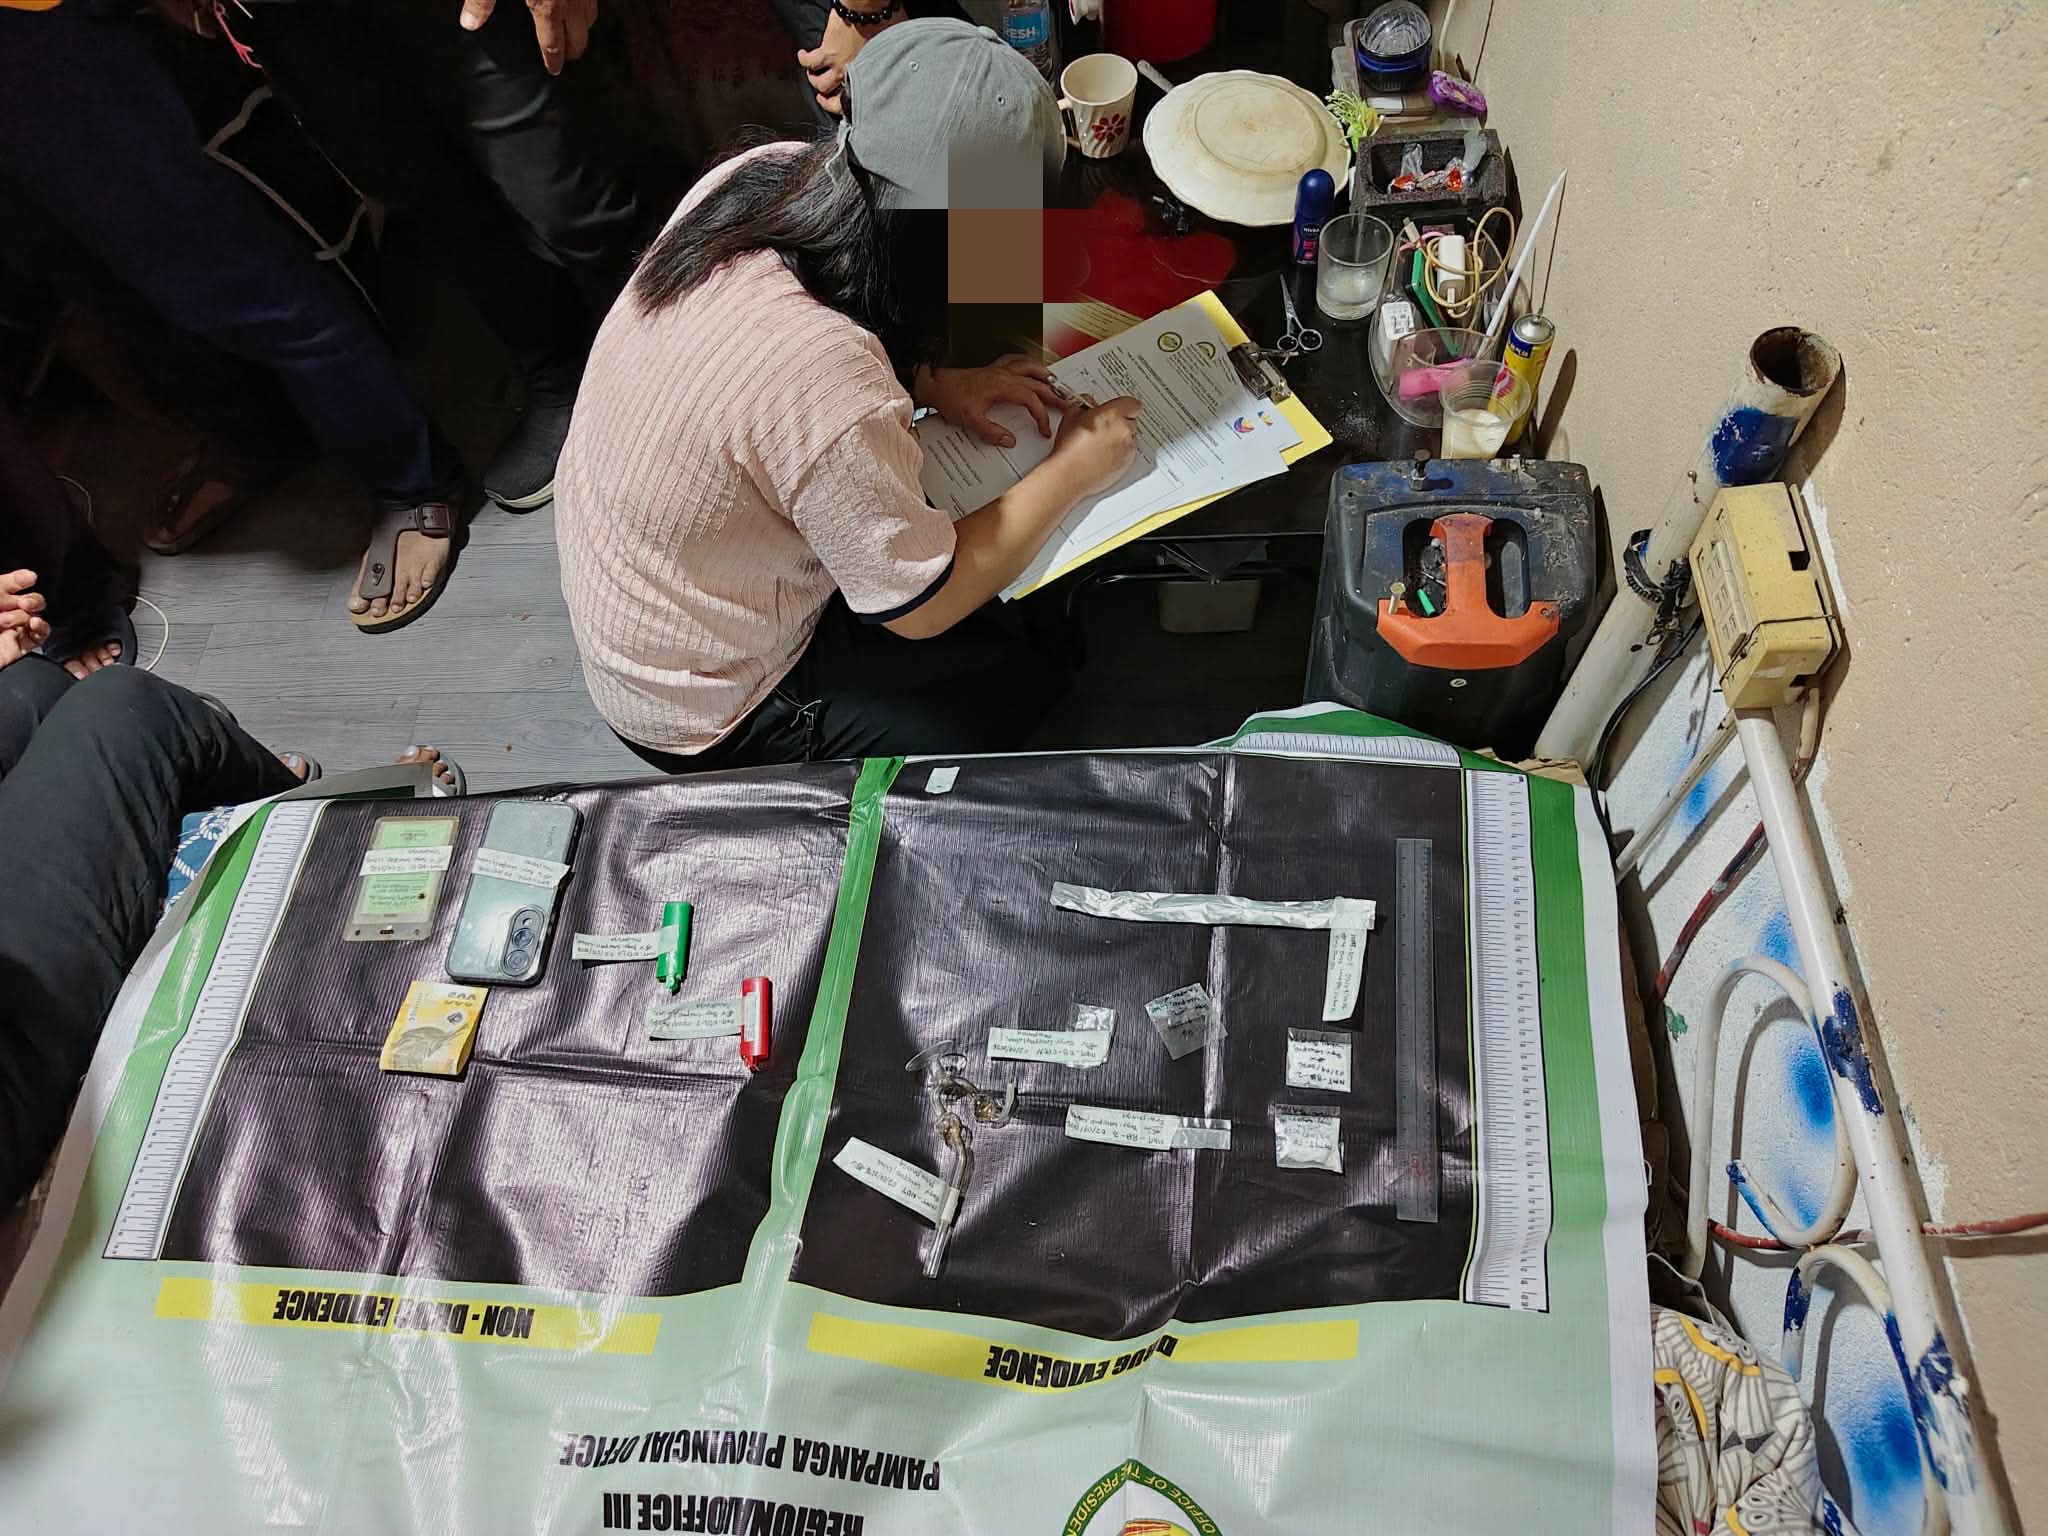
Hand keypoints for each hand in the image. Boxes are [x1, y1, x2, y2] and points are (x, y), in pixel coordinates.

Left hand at [0, 570, 48, 669]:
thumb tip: (9, 583)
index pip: (8, 585)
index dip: (20, 579)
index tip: (28, 578)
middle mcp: (2, 613)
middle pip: (29, 600)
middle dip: (31, 599)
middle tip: (22, 603)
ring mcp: (11, 630)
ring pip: (35, 616)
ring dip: (26, 615)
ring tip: (10, 621)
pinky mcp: (19, 646)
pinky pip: (39, 635)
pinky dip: (41, 628)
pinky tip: (34, 624)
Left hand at [460, 0, 595, 75]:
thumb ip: (481, 2)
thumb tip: (470, 24)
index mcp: (546, 7)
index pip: (553, 44)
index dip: (553, 60)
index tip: (554, 70)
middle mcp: (570, 3)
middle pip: (578, 38)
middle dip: (572, 51)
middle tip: (565, 58)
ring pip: (590, 20)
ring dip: (583, 31)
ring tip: (574, 35)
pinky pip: (594, 3)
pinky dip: (587, 10)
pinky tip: (578, 6)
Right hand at [797, 8, 903, 116]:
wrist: (869, 9)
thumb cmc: (885, 23)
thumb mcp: (892, 50)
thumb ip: (889, 61)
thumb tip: (895, 62)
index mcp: (869, 78)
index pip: (855, 101)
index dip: (844, 106)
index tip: (839, 103)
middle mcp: (853, 77)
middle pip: (832, 98)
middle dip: (826, 98)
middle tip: (823, 93)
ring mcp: (838, 65)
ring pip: (819, 83)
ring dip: (814, 79)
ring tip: (812, 72)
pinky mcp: (827, 51)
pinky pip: (809, 62)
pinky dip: (804, 59)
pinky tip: (803, 55)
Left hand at [918, 356, 1064, 447]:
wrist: (935, 384)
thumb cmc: (951, 398)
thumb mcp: (971, 421)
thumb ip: (993, 433)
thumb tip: (1010, 440)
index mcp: (1003, 387)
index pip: (1032, 400)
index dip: (1042, 416)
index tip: (1044, 429)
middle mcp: (1004, 375)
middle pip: (1037, 382)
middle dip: (1054, 394)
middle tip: (1066, 403)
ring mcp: (998, 370)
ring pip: (1029, 366)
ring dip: (1043, 374)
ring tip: (1055, 382)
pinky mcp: (991, 369)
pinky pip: (1014, 360)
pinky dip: (1025, 362)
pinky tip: (1028, 366)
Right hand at [1050, 396, 1142, 496]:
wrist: (1068, 475)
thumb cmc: (1069, 449)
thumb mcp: (1071, 416)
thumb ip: (1084, 405)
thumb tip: (1088, 404)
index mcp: (1114, 415)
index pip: (1133, 404)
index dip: (1124, 406)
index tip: (1116, 409)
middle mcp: (1125, 431)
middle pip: (1132, 421)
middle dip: (1119, 422)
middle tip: (1103, 426)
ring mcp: (1128, 449)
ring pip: (1130, 438)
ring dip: (1120, 438)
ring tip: (1100, 443)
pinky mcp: (1127, 465)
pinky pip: (1128, 453)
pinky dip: (1119, 453)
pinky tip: (1102, 455)